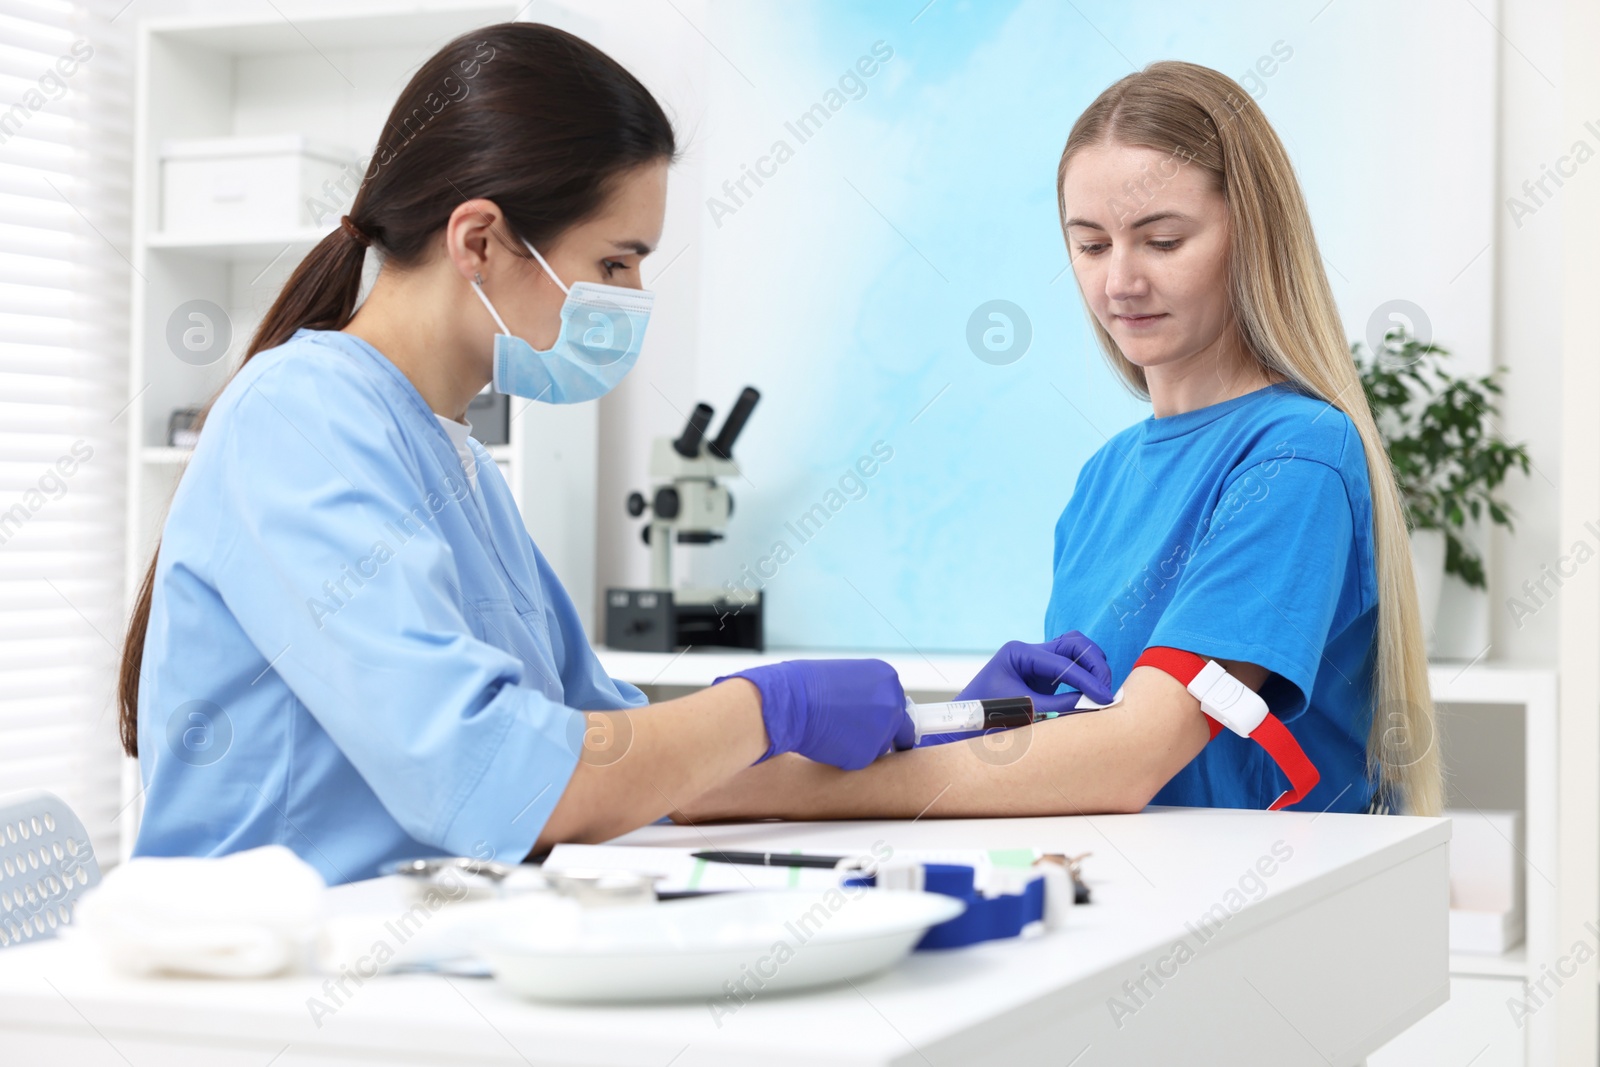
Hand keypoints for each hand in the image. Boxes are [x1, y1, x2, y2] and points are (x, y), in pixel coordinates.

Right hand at [715, 659, 912, 769]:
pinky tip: (829, 741)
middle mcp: (893, 702)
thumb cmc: (807, 687)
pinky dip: (846, 756)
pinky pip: (861, 760)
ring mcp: (883, 729)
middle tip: (858, 735)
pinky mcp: (868, 753)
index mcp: (888, 678)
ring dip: (861, 745)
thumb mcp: (847, 679)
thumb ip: (868, 694)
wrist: (790, 701)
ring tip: (833, 730)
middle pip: (899, 728)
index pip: (899, 704)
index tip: (893, 727)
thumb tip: (873, 712)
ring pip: (879, 747)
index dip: (890, 717)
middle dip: (884, 735)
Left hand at [915, 633, 1113, 747]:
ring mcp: (1037, 660)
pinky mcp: (1044, 674)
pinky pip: (1071, 665)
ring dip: (1093, 667)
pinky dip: (1086, 675)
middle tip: (1105, 692)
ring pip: (1075, 649)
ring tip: (1101, 692)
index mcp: (1018, 652)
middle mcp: (1029, 651)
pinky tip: (1093, 693)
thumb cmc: (986, 718)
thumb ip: (1058, 707)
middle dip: (1095, 665)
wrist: (965, 725)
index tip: (1103, 698)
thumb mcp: (1023, 712)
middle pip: (1074, 644)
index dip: (1086, 680)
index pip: (1062, 662)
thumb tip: (1092, 704)